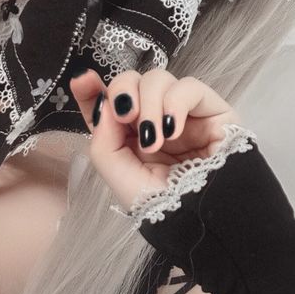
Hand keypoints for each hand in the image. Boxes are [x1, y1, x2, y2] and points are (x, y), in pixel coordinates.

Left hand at [67, 66, 244, 214]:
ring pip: (158, 79)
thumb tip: (105, 103)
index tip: (83, 81)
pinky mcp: (211, 109)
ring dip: (149, 105)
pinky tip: (173, 130)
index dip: (93, 88)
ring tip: (154, 140)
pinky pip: (189, 86)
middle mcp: (154, 119)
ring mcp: (182, 112)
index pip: (108, 102)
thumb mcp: (118, 175)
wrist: (201, 214)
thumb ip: (103, 138)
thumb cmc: (161, 202)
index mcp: (129, 135)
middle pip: (132, 81)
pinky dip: (175, 103)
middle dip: (123, 91)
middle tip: (125, 117)